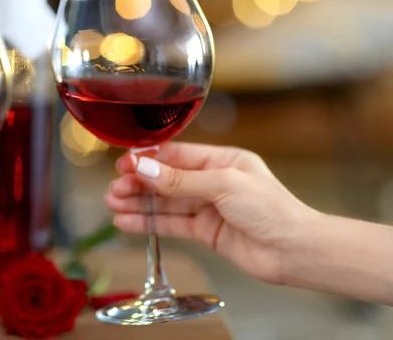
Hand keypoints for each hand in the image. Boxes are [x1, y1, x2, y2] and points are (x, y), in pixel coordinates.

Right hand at [105, 142, 321, 284]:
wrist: (294, 251)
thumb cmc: (273, 210)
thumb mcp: (223, 185)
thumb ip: (180, 180)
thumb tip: (144, 168)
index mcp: (222, 161)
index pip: (177, 155)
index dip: (148, 159)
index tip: (124, 164)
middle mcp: (213, 182)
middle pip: (166, 179)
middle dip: (139, 183)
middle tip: (114, 188)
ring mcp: (208, 208)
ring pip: (165, 203)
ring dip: (139, 203)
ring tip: (113, 204)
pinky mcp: (205, 232)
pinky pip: (171, 224)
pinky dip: (149, 223)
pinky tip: (128, 222)